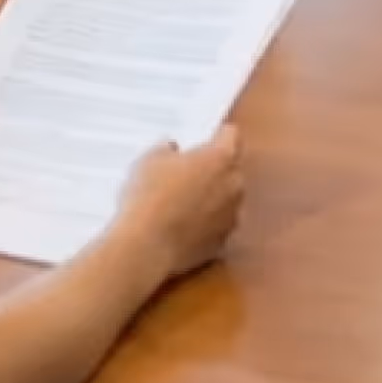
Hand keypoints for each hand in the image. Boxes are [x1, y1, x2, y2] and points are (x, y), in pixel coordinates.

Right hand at [114, 128, 245, 282]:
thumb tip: (173, 150)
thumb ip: (167, 149)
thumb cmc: (149, 195)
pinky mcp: (221, 244)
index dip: (217, 135)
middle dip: (214, 169)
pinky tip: (182, 227)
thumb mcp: (150, 159)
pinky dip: (205, 225)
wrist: (146, 247)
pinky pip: (216, 226)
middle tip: (188, 172)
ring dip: (212, 198)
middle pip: (231, 169)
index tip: (204, 139)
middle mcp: (234, 186)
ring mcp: (230, 217)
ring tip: (182, 203)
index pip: (231, 135)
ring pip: (226, 200)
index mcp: (221, 158)